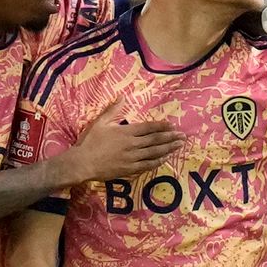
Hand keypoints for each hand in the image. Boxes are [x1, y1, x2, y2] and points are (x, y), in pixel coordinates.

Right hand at [70, 99, 184, 181]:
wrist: (83, 163)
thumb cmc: (90, 141)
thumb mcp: (100, 122)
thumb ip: (113, 110)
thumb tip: (122, 97)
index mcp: (126, 132)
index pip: (148, 127)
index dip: (161, 126)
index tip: (172, 125)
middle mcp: (133, 144)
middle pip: (155, 140)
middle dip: (170, 137)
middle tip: (183, 136)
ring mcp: (133, 158)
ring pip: (154, 152)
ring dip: (168, 148)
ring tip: (179, 145)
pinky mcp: (130, 169)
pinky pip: (148, 165)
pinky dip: (158, 161)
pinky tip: (165, 158)